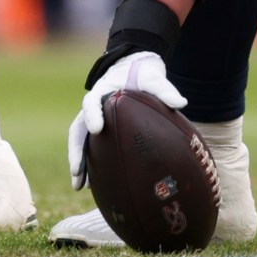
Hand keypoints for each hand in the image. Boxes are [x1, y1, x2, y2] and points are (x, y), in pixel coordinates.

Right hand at [67, 49, 184, 188]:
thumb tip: (181, 103)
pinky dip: (91, 165)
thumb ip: (164, 89)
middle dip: (76, 151)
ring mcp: (94, 120)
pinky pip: (92, 148)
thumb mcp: (153, 78)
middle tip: (76, 171)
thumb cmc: (142, 75)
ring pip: (80, 143)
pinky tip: (94, 185)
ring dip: (78, 164)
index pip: (91, 103)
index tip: (97, 129)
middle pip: (78, 130)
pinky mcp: (99, 132)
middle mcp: (93, 107)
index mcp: (102, 92)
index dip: (92, 115)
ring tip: (78, 186)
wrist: (133, 71)